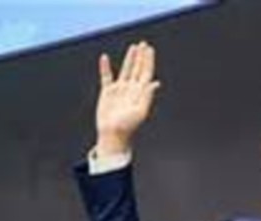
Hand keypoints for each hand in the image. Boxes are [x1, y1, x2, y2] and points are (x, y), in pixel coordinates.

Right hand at [95, 41, 160, 156]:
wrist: (114, 135)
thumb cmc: (128, 126)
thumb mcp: (141, 111)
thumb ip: (147, 96)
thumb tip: (156, 82)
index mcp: (141, 93)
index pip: (146, 73)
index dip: (148, 61)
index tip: (150, 49)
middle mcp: (131, 89)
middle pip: (137, 69)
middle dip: (141, 57)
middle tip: (144, 44)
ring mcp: (120, 90)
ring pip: (125, 70)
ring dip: (129, 59)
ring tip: (133, 47)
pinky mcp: (108, 93)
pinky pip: (106, 77)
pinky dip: (105, 68)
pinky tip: (105, 58)